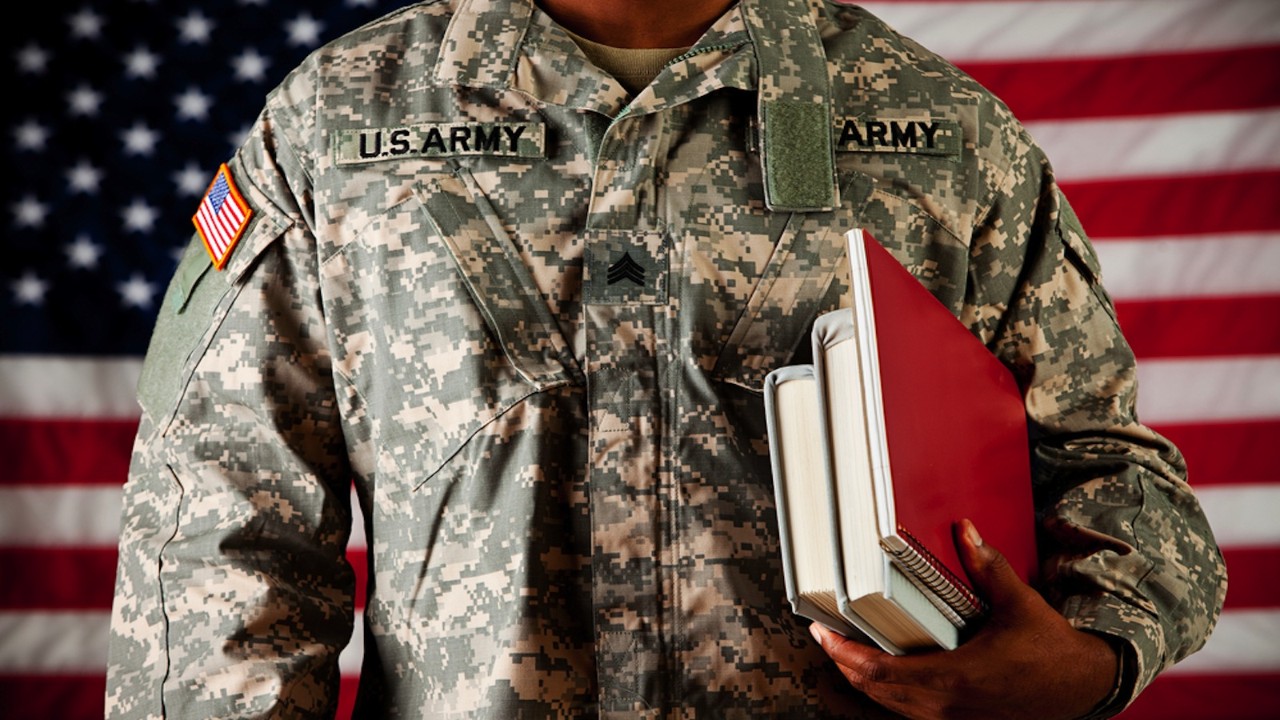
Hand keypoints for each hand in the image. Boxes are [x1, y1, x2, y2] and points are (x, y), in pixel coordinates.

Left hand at [809, 519, 1118, 719]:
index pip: (880, 672)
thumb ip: (987, 565)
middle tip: (827, 635)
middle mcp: (947, 704)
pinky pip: (909, 710)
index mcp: (955, 677)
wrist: (1083, 686)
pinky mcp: (960, 719)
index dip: (845, 654)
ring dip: (864, 679)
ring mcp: (953, 717)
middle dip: (844, 664)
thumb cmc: (1051, 650)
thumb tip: (965, 530)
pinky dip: (888, 691)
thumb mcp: (1018, 603)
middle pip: (875, 692)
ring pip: (890, 705)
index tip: (824, 634)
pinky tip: (883, 670)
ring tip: (846, 648)